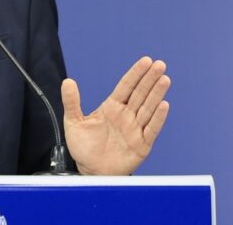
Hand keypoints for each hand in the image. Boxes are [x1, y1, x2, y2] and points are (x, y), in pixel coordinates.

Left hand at [62, 56, 169, 174]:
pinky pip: (151, 129)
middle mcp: (126, 116)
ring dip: (157, 94)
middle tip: (160, 64)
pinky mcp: (141, 145)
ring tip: (165, 79)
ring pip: (148, 108)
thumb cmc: (83, 148)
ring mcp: (135, 129)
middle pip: (140, 93)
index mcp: (111, 107)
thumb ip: (72, 102)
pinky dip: (158, 118)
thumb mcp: (73, 122)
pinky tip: (164, 105)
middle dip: (150, 79)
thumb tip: (67, 81)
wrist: (91, 172)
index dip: (136, 73)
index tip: (146, 60)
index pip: (126, 86)